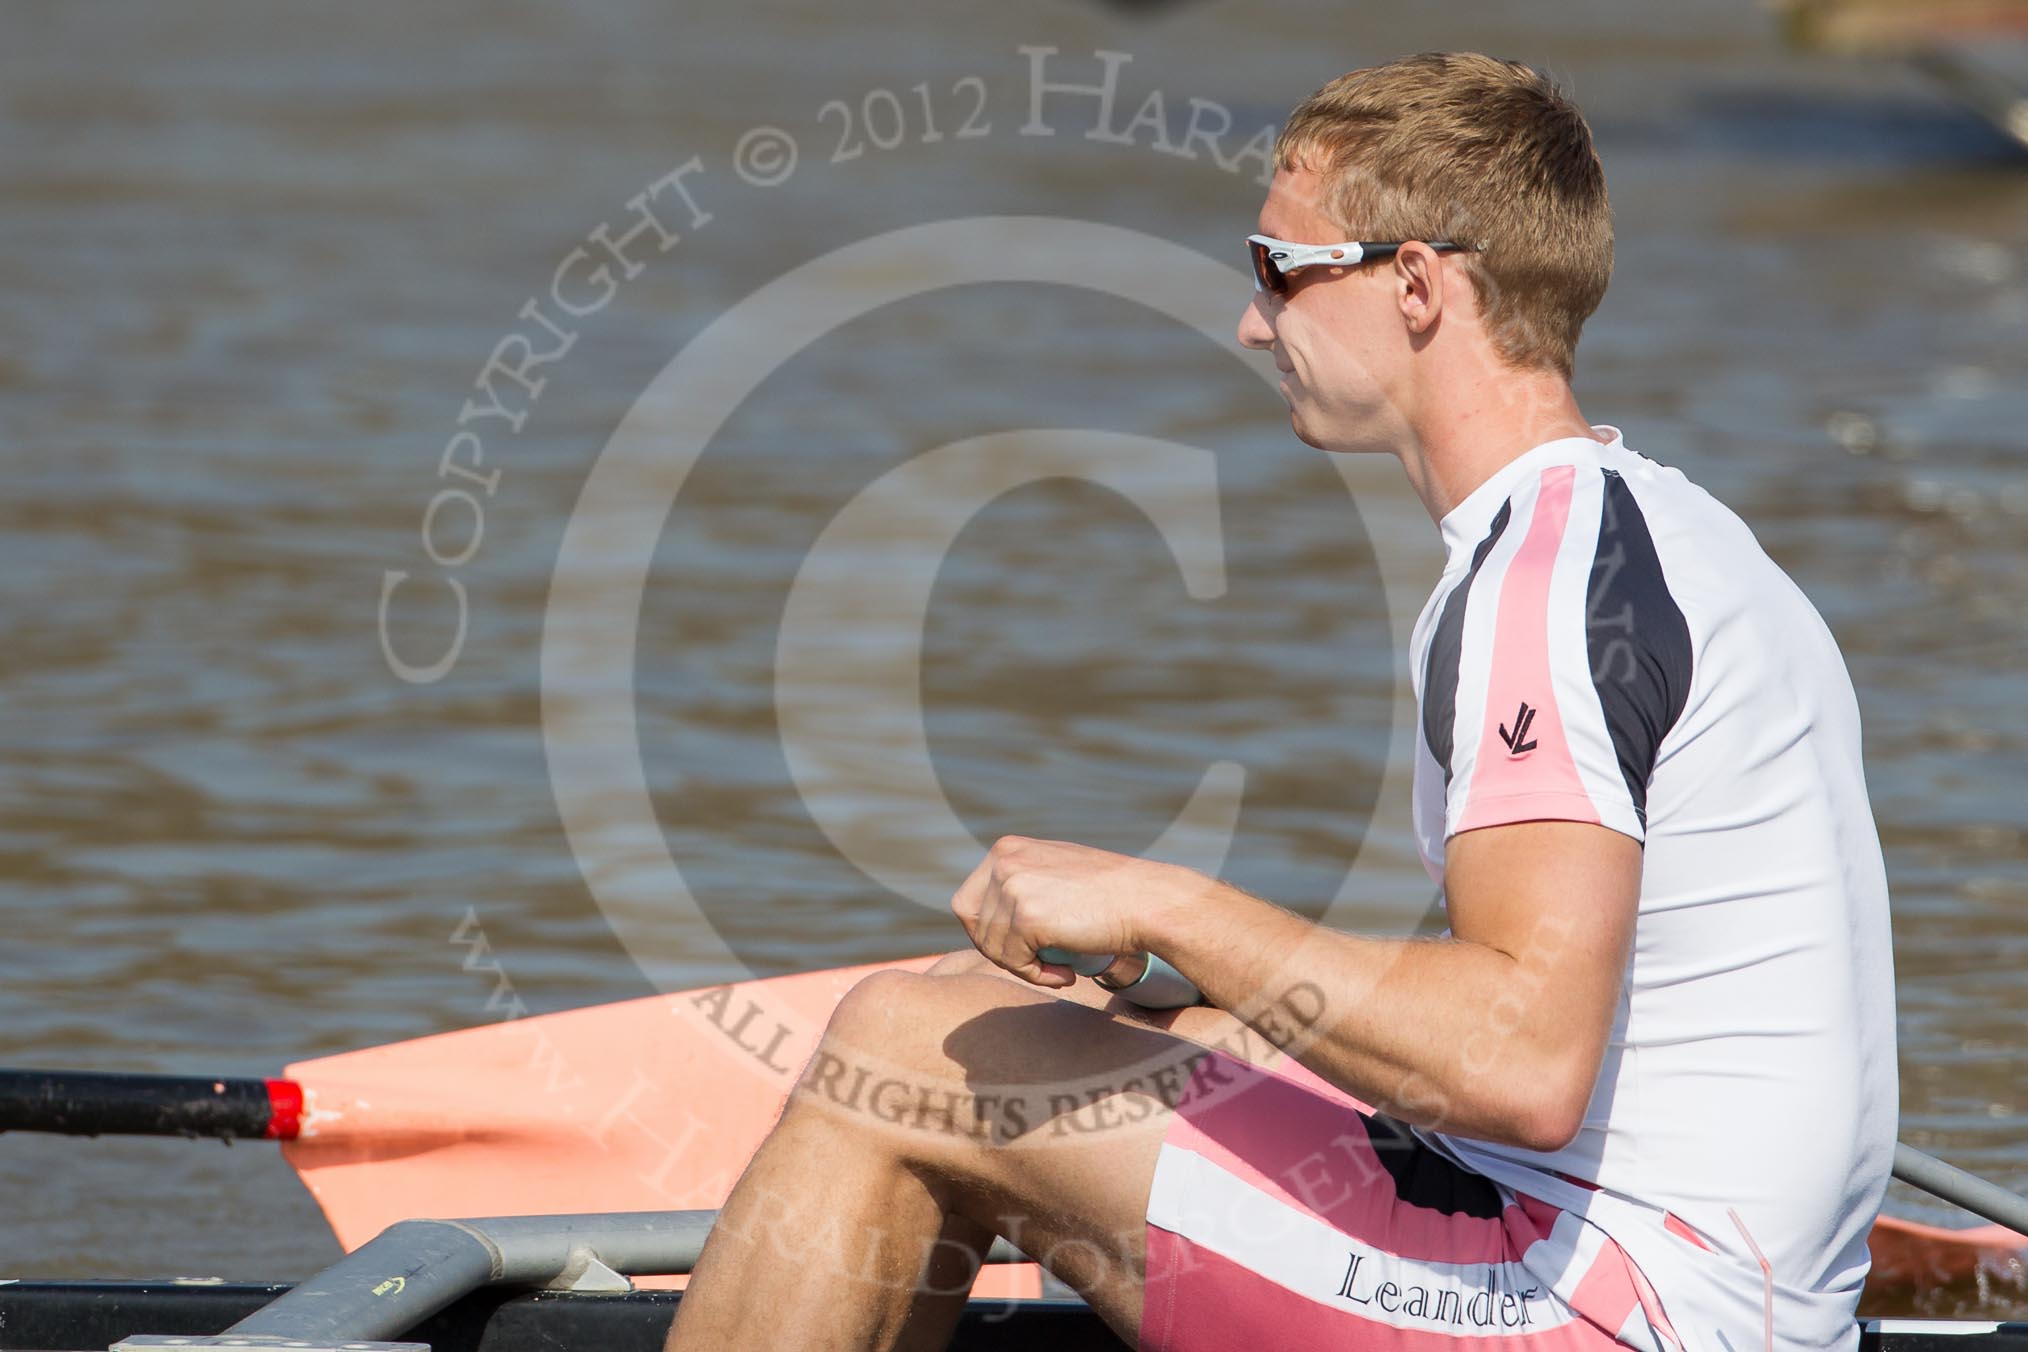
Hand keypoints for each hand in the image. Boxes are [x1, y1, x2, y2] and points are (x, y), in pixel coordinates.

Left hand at [949, 835, 1201, 988]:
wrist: (1147, 901)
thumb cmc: (1109, 894)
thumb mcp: (1056, 872)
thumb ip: (1023, 883)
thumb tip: (991, 918)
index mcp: (1007, 849)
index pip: (969, 901)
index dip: (988, 932)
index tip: (1020, 948)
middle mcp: (1004, 861)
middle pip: (972, 924)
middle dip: (1001, 951)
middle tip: (1038, 962)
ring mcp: (1013, 886)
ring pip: (991, 946)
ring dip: (1023, 967)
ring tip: (1060, 968)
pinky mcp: (1026, 916)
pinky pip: (1013, 961)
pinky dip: (1037, 975)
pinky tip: (1066, 973)